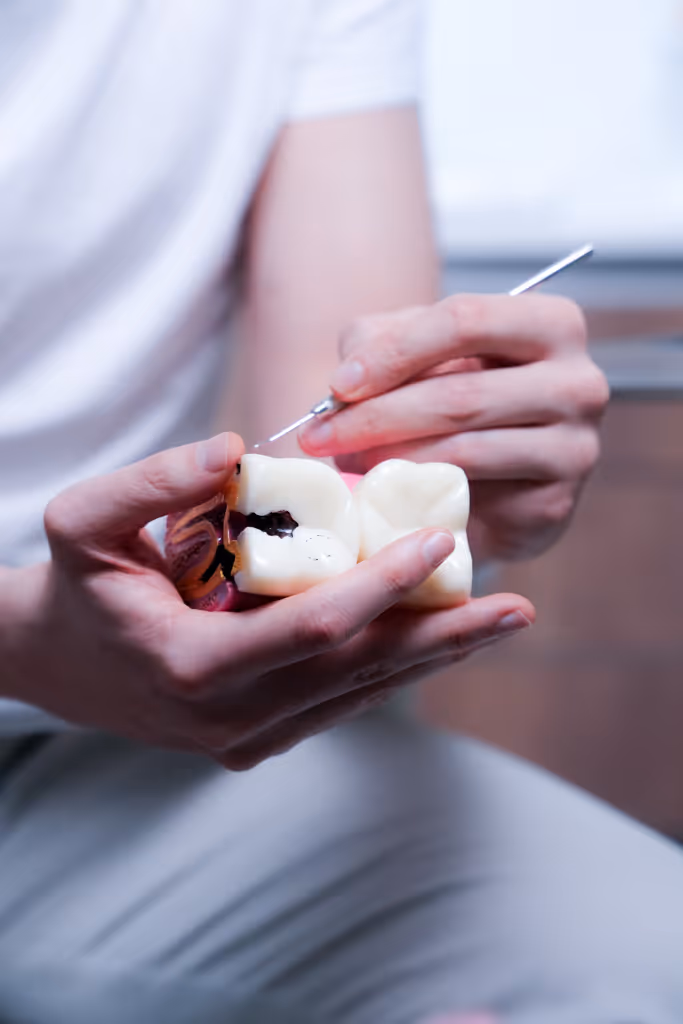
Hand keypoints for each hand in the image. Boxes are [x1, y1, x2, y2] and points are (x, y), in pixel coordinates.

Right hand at [1, 434, 533, 768]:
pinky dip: (393, 668)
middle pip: (358, 676)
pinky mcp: (261, 740)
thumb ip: (154, 482)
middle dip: (440, 639)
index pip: (313, 630)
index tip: (438, 544)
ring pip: (360, 696)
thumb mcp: (85, 519)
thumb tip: (240, 448)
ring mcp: (248, 741)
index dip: (381, 588)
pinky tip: (438, 638)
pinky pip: (342, 703)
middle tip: (515, 607)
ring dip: (429, 657)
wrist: (60, 663)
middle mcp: (230, 722)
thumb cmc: (75, 584)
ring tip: (496, 620)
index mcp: (193, 670)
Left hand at [299, 294, 608, 561]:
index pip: (464, 321)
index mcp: (551, 324)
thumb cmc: (456, 394)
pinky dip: (417, 497)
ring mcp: (576, 448)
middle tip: (319, 437)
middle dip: (376, 416)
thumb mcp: (416, 351)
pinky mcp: (555, 505)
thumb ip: (380, 344)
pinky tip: (385, 494)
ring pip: (463, 450)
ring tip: (344, 461)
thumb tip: (345, 383)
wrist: (498, 474)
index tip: (337, 385)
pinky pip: (473, 499)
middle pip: (460, 393)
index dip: (393, 352)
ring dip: (389, 459)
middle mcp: (579, 382)